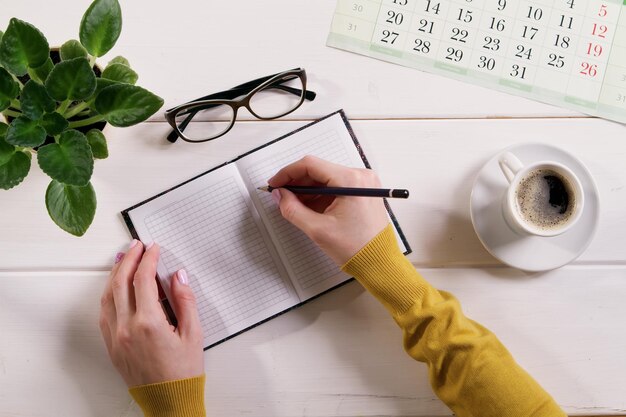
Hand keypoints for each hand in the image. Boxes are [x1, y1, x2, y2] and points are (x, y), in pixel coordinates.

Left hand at [99, 240, 203, 386]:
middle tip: (136, 245)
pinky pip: (105, 313)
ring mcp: (116, 337)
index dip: (148, 259)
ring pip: (108, 296)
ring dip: (115, 273)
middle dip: (128, 259)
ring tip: (122, 258)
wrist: (167, 400)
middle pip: (121, 282)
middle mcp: (127, 328)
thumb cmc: (183, 372)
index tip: (153, 248)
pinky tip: (115, 286)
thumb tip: (178, 276)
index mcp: (149, 324)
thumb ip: (186, 301)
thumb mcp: (193, 334)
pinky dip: (109, 293)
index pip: (143, 279)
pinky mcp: (112, 345)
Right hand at [268, 156, 389, 264]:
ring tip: (294, 205)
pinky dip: (320, 194)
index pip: (311, 165)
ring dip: (308, 189)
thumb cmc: (356, 248)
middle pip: (318, 169)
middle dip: (297, 182)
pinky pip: (335, 185)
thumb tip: (280, 195)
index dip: (288, 173)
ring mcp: (363, 183)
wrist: (379, 261)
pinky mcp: (363, 191)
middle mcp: (360, 176)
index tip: (275, 184)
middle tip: (281, 196)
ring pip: (326, 177)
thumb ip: (293, 209)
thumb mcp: (317, 229)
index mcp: (351, 181)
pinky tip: (309, 207)